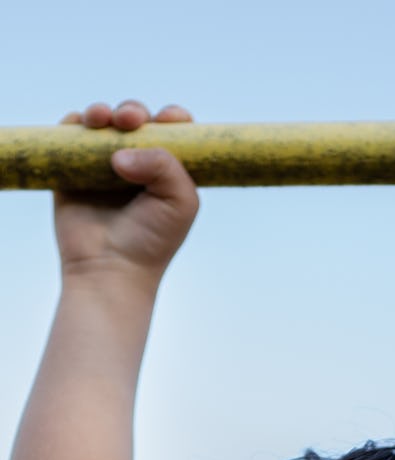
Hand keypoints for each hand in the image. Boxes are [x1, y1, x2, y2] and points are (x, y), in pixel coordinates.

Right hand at [55, 100, 198, 282]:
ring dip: (104, 112)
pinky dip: (75, 122)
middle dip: (134, 112)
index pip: (171, 131)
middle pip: (135, 121)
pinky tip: (83, 124)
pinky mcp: (72, 170)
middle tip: (131, 121)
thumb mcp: (180, 202)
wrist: (111, 270)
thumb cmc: (152, 242)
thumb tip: (119, 152)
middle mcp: (135, 165)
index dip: (171, 118)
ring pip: (103, 123)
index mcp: (166, 171)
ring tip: (103, 120)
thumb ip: (166, 164)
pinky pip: (70, 134)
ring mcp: (103, 166)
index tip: (167, 120)